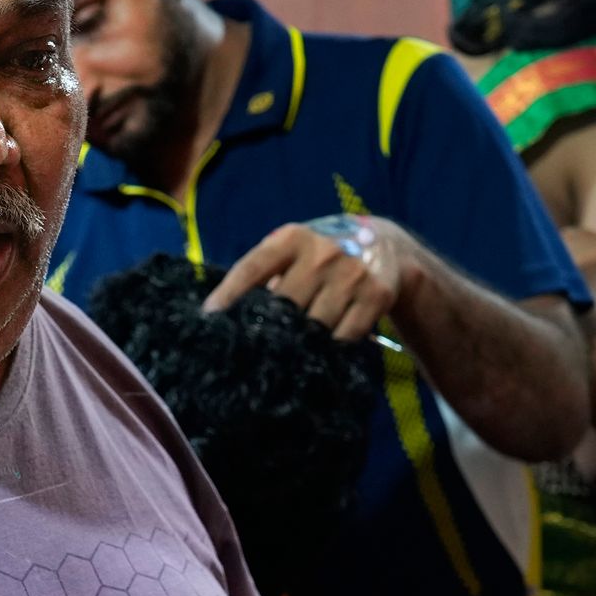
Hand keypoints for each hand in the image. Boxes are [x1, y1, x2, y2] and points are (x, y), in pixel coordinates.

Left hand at [209, 213, 420, 341]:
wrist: (385, 245)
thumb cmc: (320, 255)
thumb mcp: (292, 250)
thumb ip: (265, 274)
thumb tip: (225, 314)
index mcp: (292, 238)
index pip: (253, 268)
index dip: (229, 294)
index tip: (209, 318)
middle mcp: (323, 253)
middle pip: (284, 304)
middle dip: (267, 330)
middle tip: (251, 352)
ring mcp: (352, 274)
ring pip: (315, 325)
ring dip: (301, 344)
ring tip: (287, 357)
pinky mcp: (376, 296)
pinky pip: (345, 336)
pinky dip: (331, 348)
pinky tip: (322, 353)